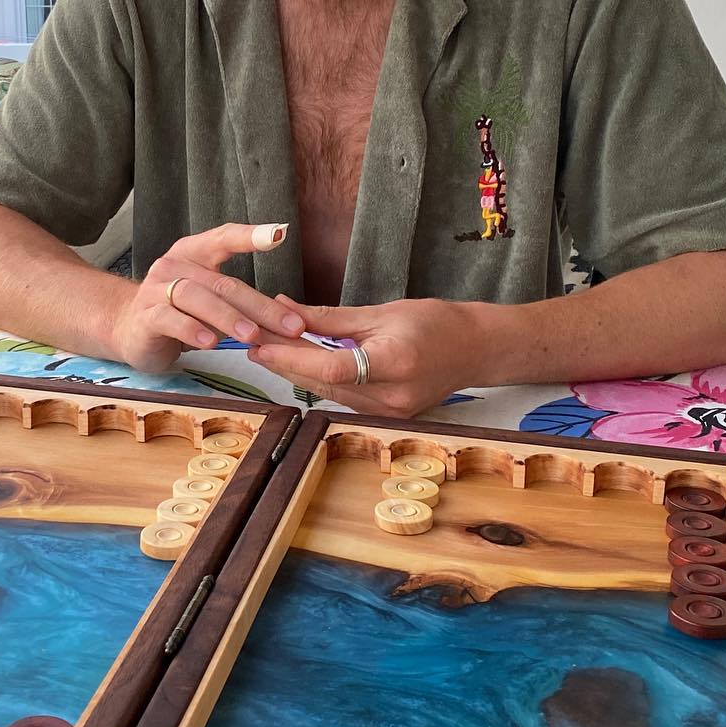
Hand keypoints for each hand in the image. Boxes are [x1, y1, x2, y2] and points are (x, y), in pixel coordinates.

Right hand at [112, 222, 306, 372]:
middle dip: (260, 306)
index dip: (250, 235)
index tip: (279, 234)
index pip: (224, 237)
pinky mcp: (145, 316)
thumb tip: (288, 319)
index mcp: (194, 253)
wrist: (129, 329)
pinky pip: (170, 319)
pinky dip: (192, 330)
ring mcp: (156, 290)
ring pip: (197, 298)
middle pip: (222, 283)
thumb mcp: (210, 300)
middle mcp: (174, 265)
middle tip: (290, 326)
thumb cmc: (180, 313)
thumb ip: (241, 302)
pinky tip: (211, 343)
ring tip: (251, 336)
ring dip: (227, 317)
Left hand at [246, 295, 478, 415]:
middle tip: (249, 341)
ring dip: (295, 372)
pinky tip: (296, 362)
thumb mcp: (382, 312)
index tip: (259, 344)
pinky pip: (341, 398)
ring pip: (328, 394)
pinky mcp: (386, 416)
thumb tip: (286, 309)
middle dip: (283, 362)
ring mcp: (388, 412)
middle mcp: (391, 397)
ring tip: (264, 349)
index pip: (331, 368)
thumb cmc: (435, 323)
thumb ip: (332, 318)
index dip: (290, 358)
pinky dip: (317, 379)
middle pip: (323, 384)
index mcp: (394, 364)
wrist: (475, 350)